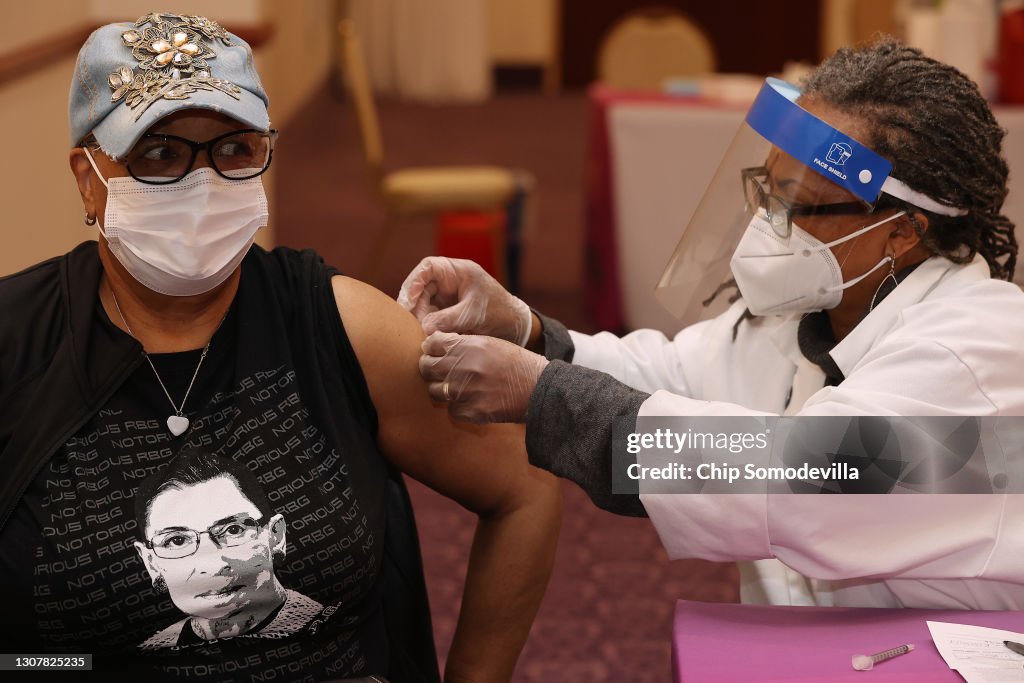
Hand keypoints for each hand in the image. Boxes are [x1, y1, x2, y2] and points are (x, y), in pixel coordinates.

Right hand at [398, 257, 532, 344]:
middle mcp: (450, 281)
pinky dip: (426, 326)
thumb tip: (423, 327)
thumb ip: (447, 320)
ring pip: (423, 303)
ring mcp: (448, 296)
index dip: (413, 282)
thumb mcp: (473, 315)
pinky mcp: (448, 312)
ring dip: (419, 318)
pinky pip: (430, 316)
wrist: (516, 329)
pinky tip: (426, 337)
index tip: (407, 301)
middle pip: (420, 287)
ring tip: (420, 334)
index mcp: (458, 271)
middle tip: (412, 325)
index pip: (428, 268)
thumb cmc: (500, 314)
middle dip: (414, 305)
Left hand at [419, 331, 548, 423]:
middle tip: (439, 370)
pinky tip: (471, 401)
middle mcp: (462, 367)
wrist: (538, 387)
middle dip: (430, 367)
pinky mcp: (471, 411)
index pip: (431, 344)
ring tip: (456, 387)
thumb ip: (462, 344)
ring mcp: (465, 391)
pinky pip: (451, 410)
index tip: (435, 352)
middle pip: (426, 367)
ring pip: (434, 390)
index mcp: (466, 346)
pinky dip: (458, 407)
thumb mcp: (489, 343)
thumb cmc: (516, 363)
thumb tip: (436, 346)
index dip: (431, 348)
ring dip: (442, 389)